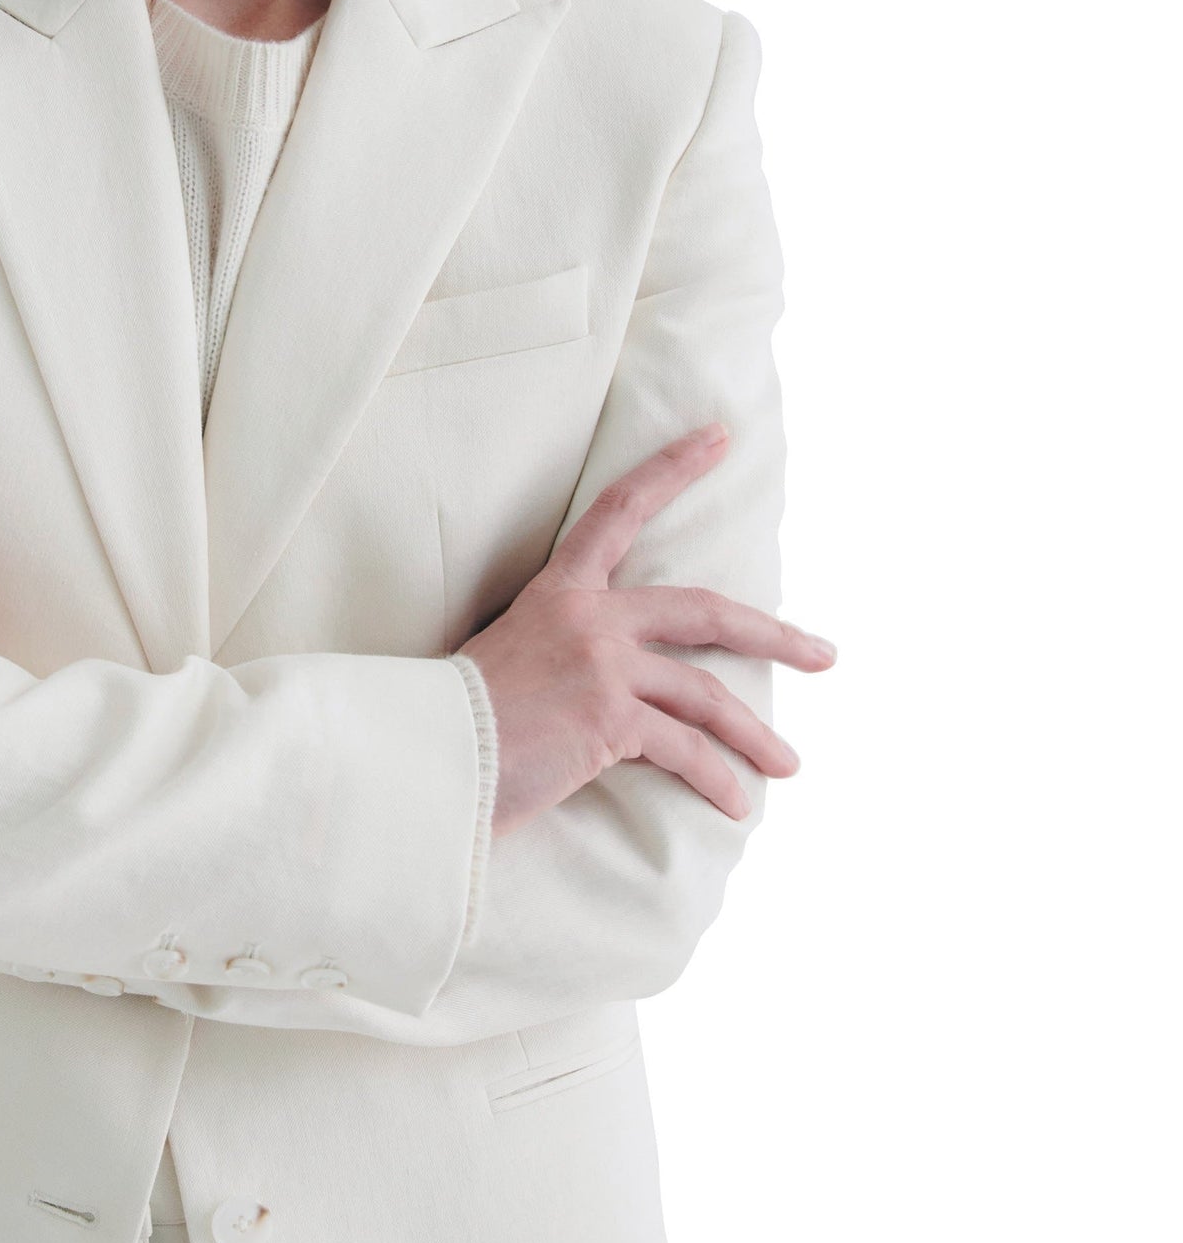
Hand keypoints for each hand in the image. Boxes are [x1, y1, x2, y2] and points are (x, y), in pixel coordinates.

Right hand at [459, 424, 834, 834]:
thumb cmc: (449, 724)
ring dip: (754, 734)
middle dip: (774, 635)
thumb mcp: (502, 664)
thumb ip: (553, 657)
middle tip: (821, 653)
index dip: (672, 469)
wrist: (421, 756)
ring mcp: (603, 664)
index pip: (618, 511)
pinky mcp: (611, 718)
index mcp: (557, 594)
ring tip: (788, 764)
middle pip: (705, 612)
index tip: (718, 438)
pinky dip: (715, 780)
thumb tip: (584, 688)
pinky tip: (735, 804)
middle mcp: (588, 618)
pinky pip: (684, 749)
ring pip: (707, 693)